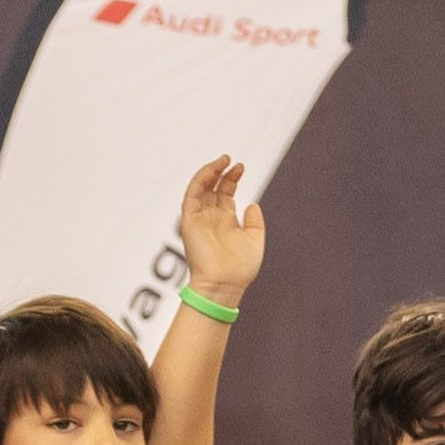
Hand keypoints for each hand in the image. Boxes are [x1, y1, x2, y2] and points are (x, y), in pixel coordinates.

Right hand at [174, 156, 267, 300]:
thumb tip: (253, 204)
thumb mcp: (254, 240)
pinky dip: (200, 180)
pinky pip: (191, 195)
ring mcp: (199, 219)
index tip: (240, 167)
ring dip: (209, 172)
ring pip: (200, 188)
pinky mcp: (189, 221)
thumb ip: (255, 222)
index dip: (231, 179)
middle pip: (212, 188)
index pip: (224, 194)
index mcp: (225, 222)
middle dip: (221, 172)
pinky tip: (211, 171)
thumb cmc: (241, 269)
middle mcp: (210, 218)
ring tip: (222, 160)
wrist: (225, 284)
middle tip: (231, 160)